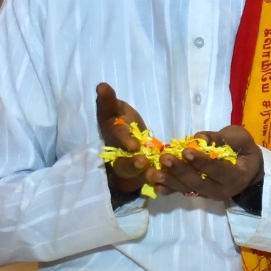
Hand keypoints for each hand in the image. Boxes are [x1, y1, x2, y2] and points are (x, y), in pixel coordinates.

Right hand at [96, 83, 156, 197]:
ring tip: (155, 174)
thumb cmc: (121, 123)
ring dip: (146, 176)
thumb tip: (101, 85)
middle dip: (132, 165)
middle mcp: (117, 157)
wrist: (129, 143)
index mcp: (111, 137)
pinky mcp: (143, 179)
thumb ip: (109, 102)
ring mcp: (130, 171)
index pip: (116, 139)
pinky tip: (168, 183)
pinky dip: (160, 184)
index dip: (124, 141)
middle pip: (123, 166)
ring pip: (136, 178)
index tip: (133, 145)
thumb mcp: (114, 110)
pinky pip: (151, 183)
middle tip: (143, 162)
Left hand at [156, 125, 263, 201]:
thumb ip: (221, 138)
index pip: (218, 170)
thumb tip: (198, 138)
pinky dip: (168, 189)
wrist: (247, 170)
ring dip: (170, 181)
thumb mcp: (240, 139)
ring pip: (188, 189)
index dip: (202, 162)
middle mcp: (221, 190)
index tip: (186, 151)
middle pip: (199, 182)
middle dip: (180, 171)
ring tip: (153, 173)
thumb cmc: (244, 150)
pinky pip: (182, 192)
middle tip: (165, 159)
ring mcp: (208, 194)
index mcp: (236, 176)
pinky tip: (155, 185)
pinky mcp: (198, 193)